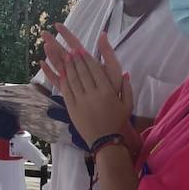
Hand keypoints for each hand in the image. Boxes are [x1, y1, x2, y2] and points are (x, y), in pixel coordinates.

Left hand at [40, 25, 130, 147]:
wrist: (106, 140)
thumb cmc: (118, 122)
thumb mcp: (128, 104)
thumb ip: (127, 88)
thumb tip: (126, 73)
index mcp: (107, 91)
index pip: (94, 70)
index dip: (86, 58)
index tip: (81, 49)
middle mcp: (93, 94)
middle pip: (82, 72)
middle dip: (75, 59)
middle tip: (70, 49)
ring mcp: (81, 101)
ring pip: (73, 79)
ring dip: (68, 66)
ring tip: (64, 56)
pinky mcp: (72, 108)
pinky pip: (66, 91)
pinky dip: (63, 80)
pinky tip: (61, 72)